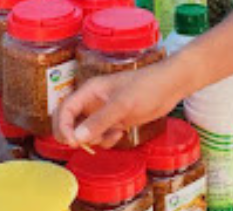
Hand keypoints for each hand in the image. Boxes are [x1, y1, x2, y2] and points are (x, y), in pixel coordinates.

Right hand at [55, 62, 183, 148]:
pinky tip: (120, 133)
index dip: (63, 126)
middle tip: (82, 145)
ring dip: (95, 139)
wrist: (169, 87)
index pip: (65, 109)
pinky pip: (101, 135)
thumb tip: (77, 137)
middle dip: (73, 135)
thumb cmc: (146, 87)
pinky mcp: (115, 120)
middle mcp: (93, 101)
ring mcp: (104, 112)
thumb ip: (99, 121)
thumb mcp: (122, 104)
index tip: (71, 141)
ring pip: (86, 131)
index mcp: (89, 91)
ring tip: (111, 134)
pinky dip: (108, 140)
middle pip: (70, 122)